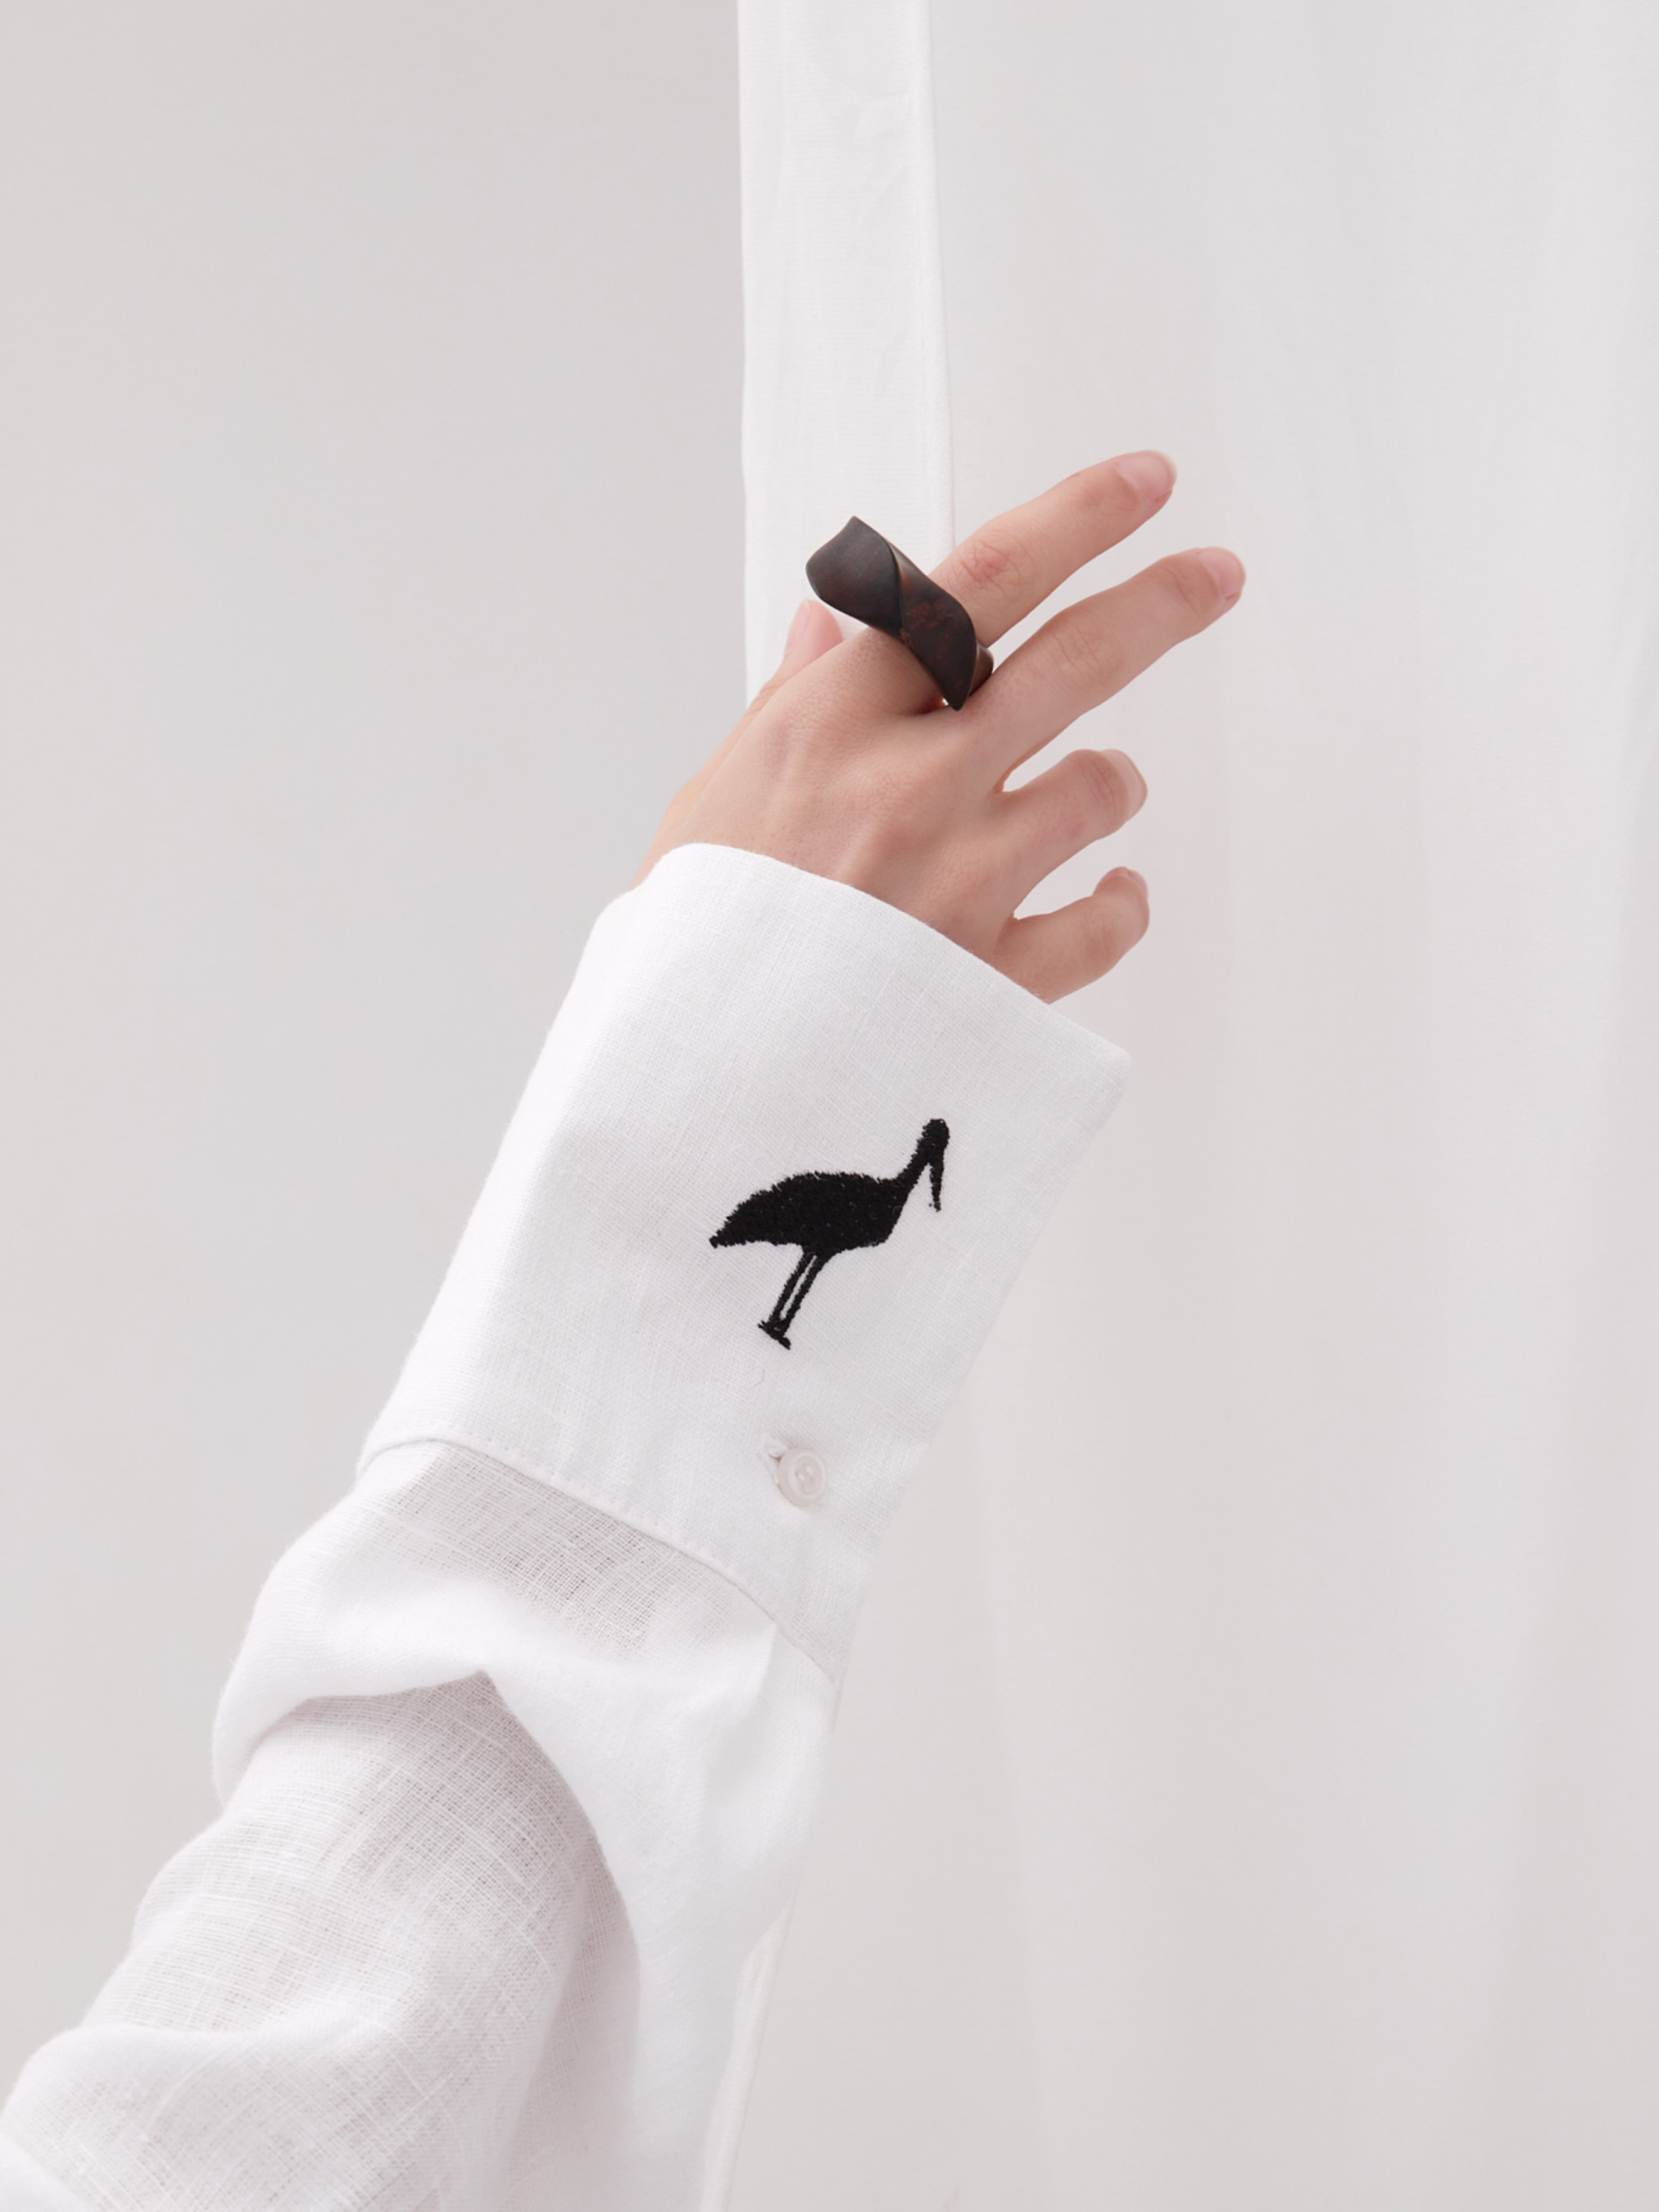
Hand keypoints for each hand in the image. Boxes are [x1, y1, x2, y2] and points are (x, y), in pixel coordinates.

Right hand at [637, 454, 1243, 1001]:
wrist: (693, 1097)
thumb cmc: (695, 944)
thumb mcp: (713, 801)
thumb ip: (791, 706)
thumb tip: (834, 623)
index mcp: (830, 722)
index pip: (976, 582)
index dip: (1078, 518)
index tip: (1144, 483)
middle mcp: (911, 783)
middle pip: (1075, 661)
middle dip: (1164, 603)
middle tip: (1218, 576)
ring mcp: (964, 882)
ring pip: (1103, 788)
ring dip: (1115, 782)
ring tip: (1105, 790)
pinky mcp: (1001, 981)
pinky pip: (1107, 922)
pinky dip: (1121, 905)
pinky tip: (1114, 895)